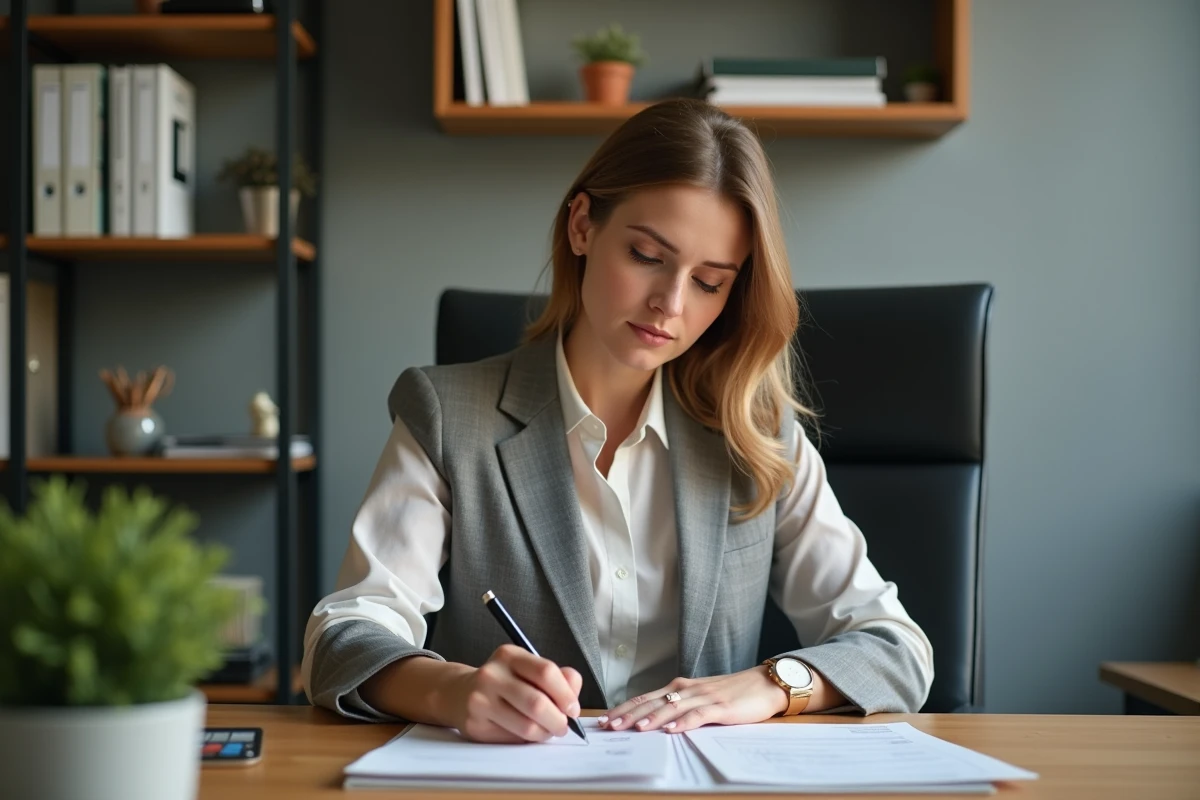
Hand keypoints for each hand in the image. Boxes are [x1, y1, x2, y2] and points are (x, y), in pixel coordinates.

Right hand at [448, 644, 582, 742]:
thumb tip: (573, 690)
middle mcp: (491, 675)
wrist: (459, 693)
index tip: (573, 708)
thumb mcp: (527, 669)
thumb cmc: (503, 682)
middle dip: (558, 720)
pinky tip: (527, 733)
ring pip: (526, 726)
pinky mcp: (475, 725)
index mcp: (509, 656)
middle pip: (537, 703)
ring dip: (544, 733)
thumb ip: (557, 676)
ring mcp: (480, 701)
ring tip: (547, 731)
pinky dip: (527, 740)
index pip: (545, 672)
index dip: (565, 694)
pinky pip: (512, 739)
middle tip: (563, 726)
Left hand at [600, 666, 787, 733]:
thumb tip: (654, 723)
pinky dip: (684, 723)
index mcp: (679, 688)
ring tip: (634, 729)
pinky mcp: (720, 707)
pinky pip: (699, 715)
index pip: (645, 698)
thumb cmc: (731, 694)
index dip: (624, 708)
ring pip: (671, 708)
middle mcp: (687, 689)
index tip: (605, 719)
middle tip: (609, 726)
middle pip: (652, 701)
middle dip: (628, 714)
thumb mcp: (700, 699)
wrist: (763, 684)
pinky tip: (671, 730)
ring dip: (651, 718)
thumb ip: (679, 708)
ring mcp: (703, 697)